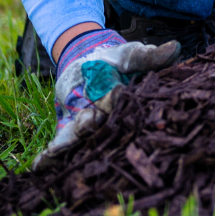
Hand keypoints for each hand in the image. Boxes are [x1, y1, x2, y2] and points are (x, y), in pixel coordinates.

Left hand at [35, 28, 180, 164]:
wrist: (87, 59)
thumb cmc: (115, 59)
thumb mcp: (131, 54)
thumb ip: (149, 56)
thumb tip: (174, 49)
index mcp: (127, 103)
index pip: (126, 106)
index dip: (120, 103)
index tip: (115, 94)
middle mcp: (110, 119)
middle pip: (103, 128)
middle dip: (94, 125)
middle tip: (88, 120)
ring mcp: (89, 125)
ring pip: (82, 138)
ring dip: (72, 143)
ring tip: (58, 149)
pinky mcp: (69, 128)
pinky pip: (62, 143)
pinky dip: (51, 156)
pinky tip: (39, 166)